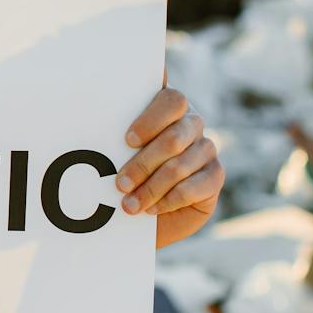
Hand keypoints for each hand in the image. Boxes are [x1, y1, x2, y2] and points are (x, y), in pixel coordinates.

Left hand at [116, 86, 222, 247]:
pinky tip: (151, 209)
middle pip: (174, 138)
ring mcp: (206, 148)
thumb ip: (115, 136)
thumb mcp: (116, 152)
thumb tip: (98, 122)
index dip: (150, 121)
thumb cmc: (127, 171)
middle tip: (121, 184)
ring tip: (129, 204)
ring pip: (179, 166)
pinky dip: (167, 200)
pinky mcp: (215, 175)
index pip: (172, 101)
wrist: (146, 212)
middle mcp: (191, 123)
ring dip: (150, 188)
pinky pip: (192, 188)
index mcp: (168, 107)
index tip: (128, 141)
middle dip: (142, 164)